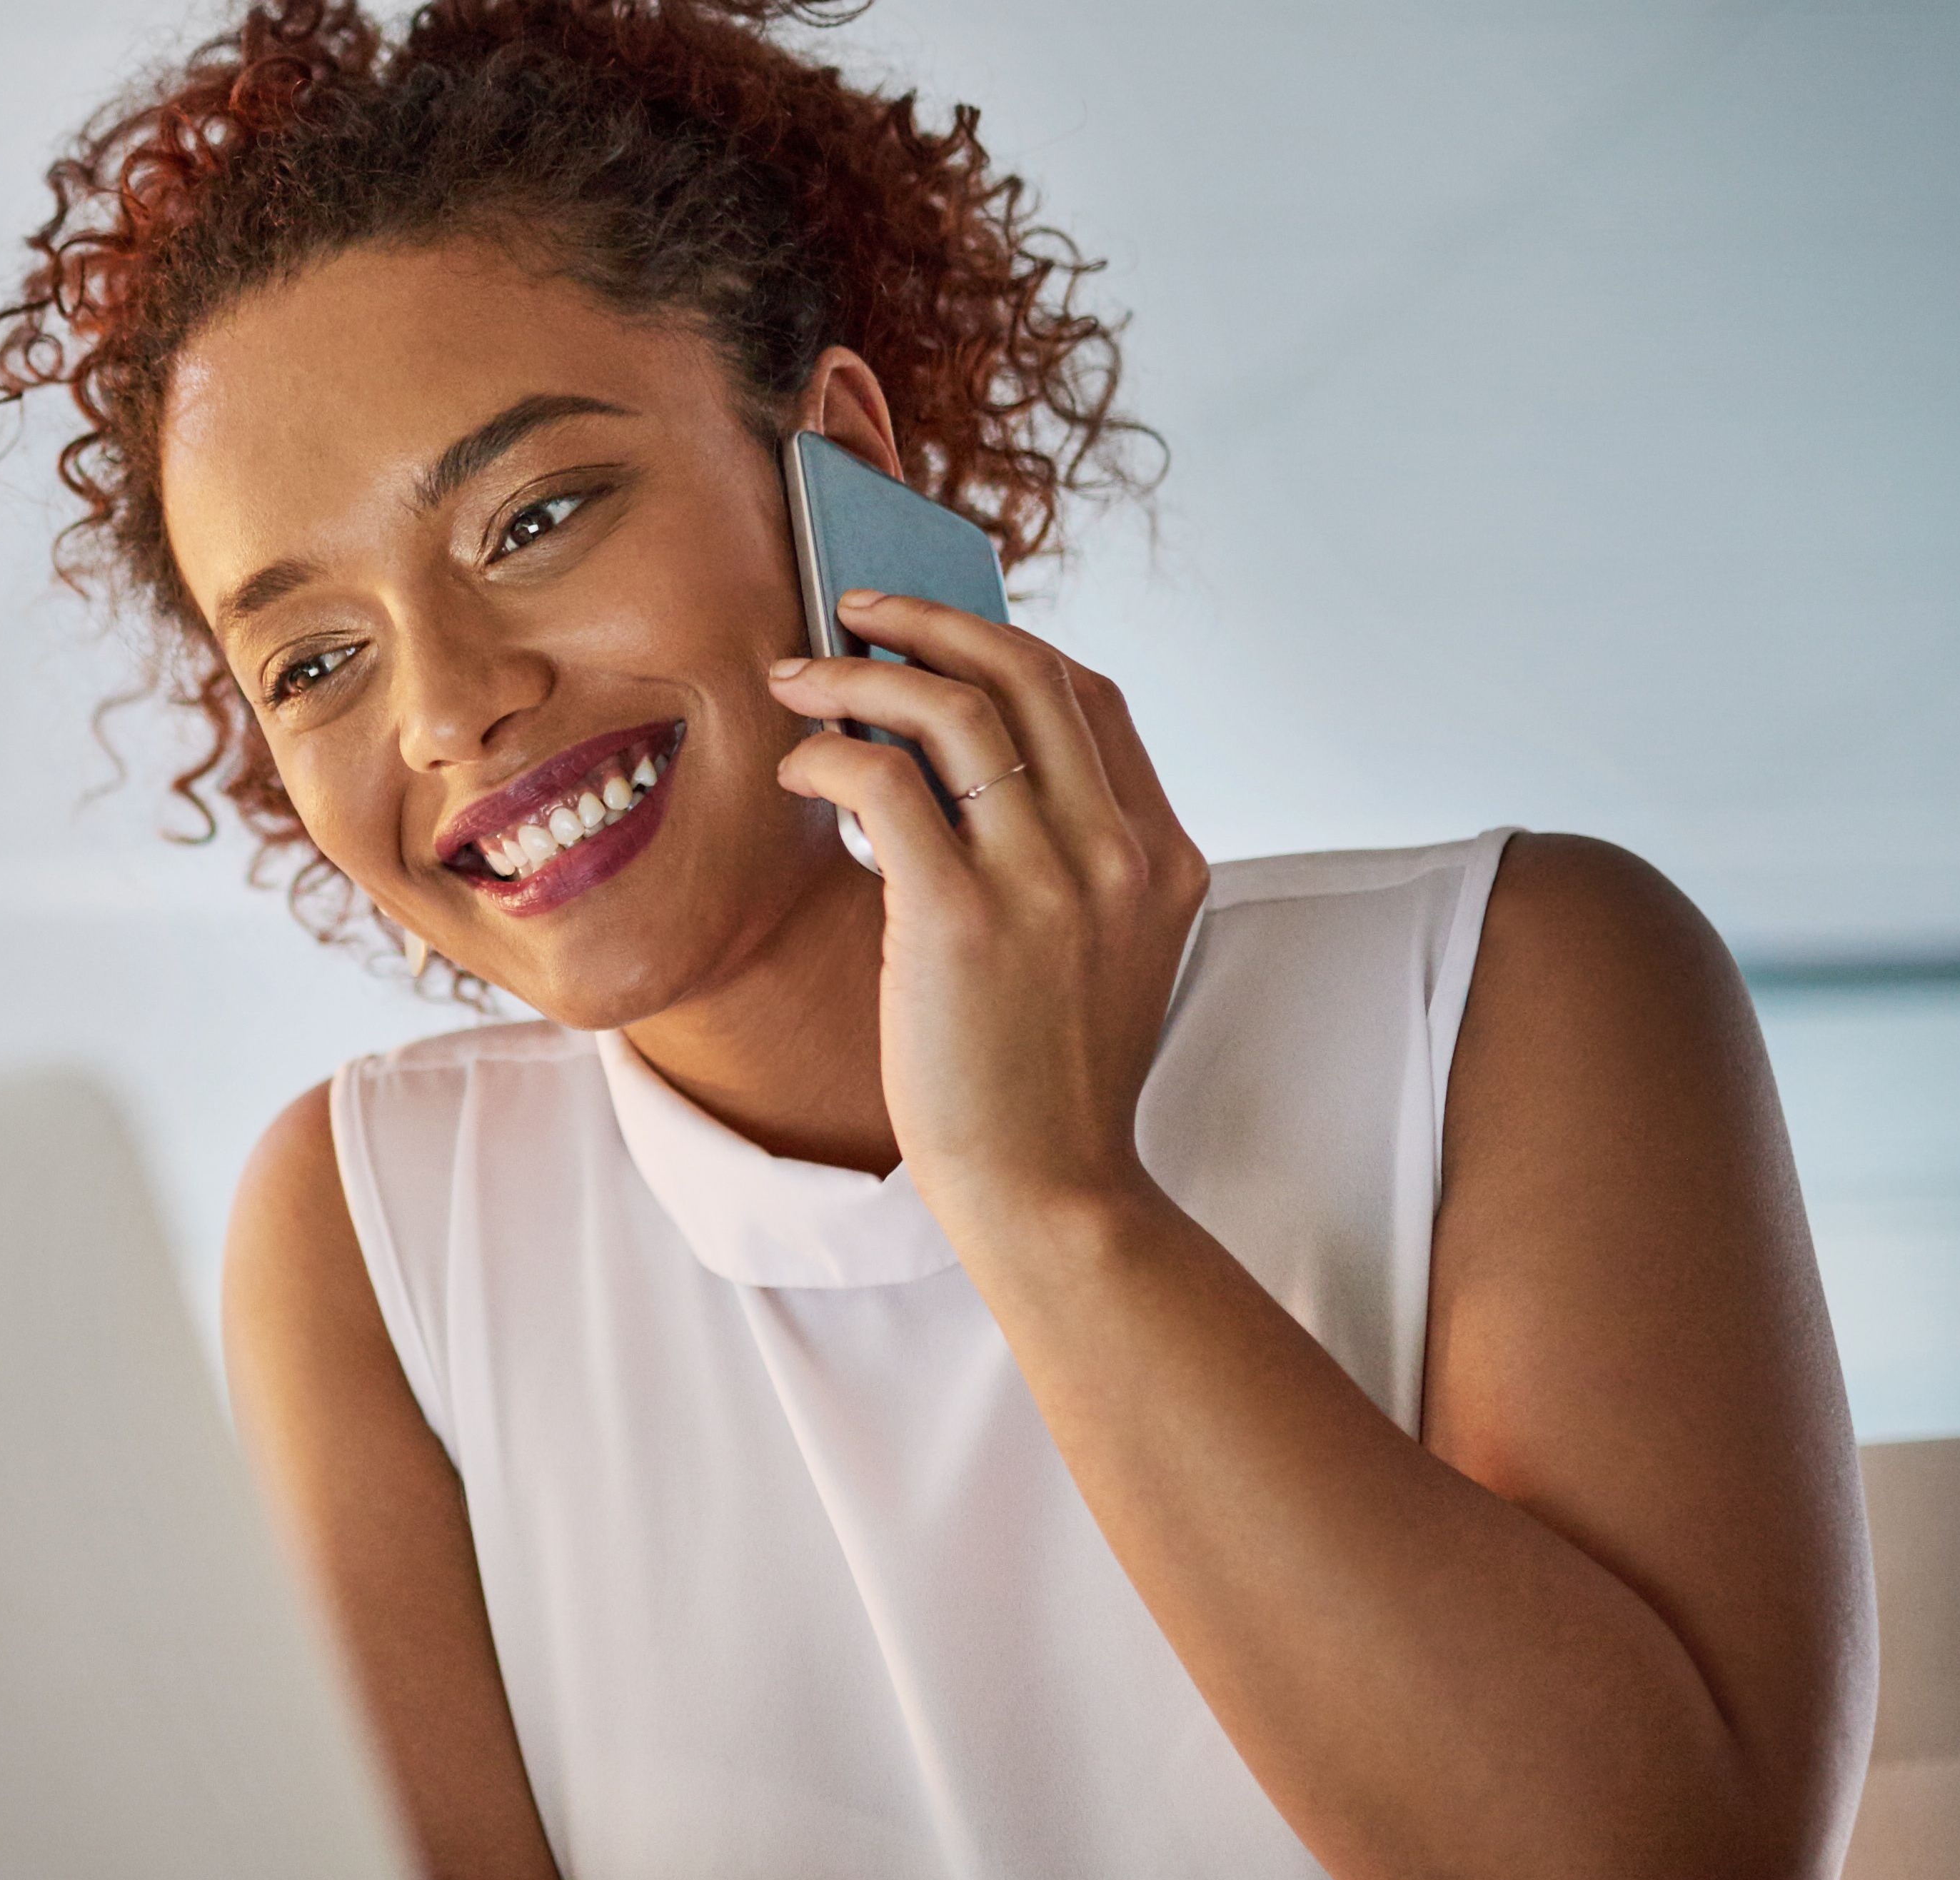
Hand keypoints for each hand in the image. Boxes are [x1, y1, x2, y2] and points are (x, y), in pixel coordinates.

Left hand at [766, 590, 1210, 1222]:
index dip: (1003, 644)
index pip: (1089, 696)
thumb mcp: (1096, 950)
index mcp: (1163, 853)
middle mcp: (1118, 851)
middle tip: (850, 609)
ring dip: (860, 673)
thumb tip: (952, 770)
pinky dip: (829, 752)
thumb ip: (1060, 858)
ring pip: (951, 708)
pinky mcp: (961, 918)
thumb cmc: (1046, 1078)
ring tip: (795, 678)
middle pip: (1025, 672)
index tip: (931, 632)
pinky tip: (797, 768)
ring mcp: (1047, 881)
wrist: (1050, 1190)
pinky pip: (883, 782)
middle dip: (928, 620)